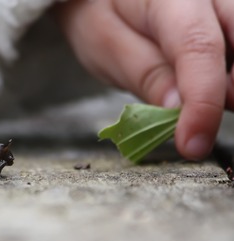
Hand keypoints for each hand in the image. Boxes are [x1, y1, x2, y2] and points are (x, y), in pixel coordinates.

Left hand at [56, 0, 233, 159]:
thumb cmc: (101, 16)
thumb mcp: (108, 47)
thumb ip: (146, 75)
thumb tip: (179, 110)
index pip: (199, 49)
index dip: (202, 103)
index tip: (193, 145)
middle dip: (228, 94)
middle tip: (197, 127)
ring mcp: (221, 3)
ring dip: (228, 87)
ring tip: (195, 107)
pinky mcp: (225, 16)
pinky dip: (226, 78)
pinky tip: (205, 89)